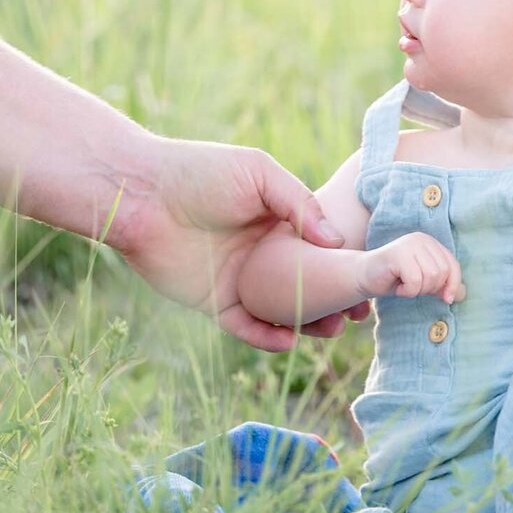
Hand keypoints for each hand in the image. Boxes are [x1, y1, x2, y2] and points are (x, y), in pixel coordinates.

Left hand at [110, 136, 370, 351]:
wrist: (140, 194)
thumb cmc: (200, 172)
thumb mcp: (259, 173)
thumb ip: (299, 203)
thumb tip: (338, 242)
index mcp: (278, 221)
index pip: (321, 249)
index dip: (347, 264)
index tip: (372, 278)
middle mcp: (263, 254)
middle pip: (307, 285)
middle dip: (335, 301)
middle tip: (359, 315)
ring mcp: (240, 280)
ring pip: (282, 311)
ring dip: (307, 323)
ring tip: (331, 330)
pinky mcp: (214, 302)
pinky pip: (246, 326)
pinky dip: (267, 337)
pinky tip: (289, 340)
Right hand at [355, 232, 464, 304]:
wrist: (364, 277)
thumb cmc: (395, 279)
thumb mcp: (423, 281)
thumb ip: (441, 284)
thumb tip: (462, 293)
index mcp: (431, 243)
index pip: (453, 265)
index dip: (453, 285)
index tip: (447, 299)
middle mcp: (422, 239)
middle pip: (442, 273)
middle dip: (429, 288)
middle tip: (412, 288)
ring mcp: (410, 244)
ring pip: (430, 277)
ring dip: (417, 290)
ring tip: (404, 286)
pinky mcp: (398, 254)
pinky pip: (415, 281)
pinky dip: (407, 291)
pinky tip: (397, 286)